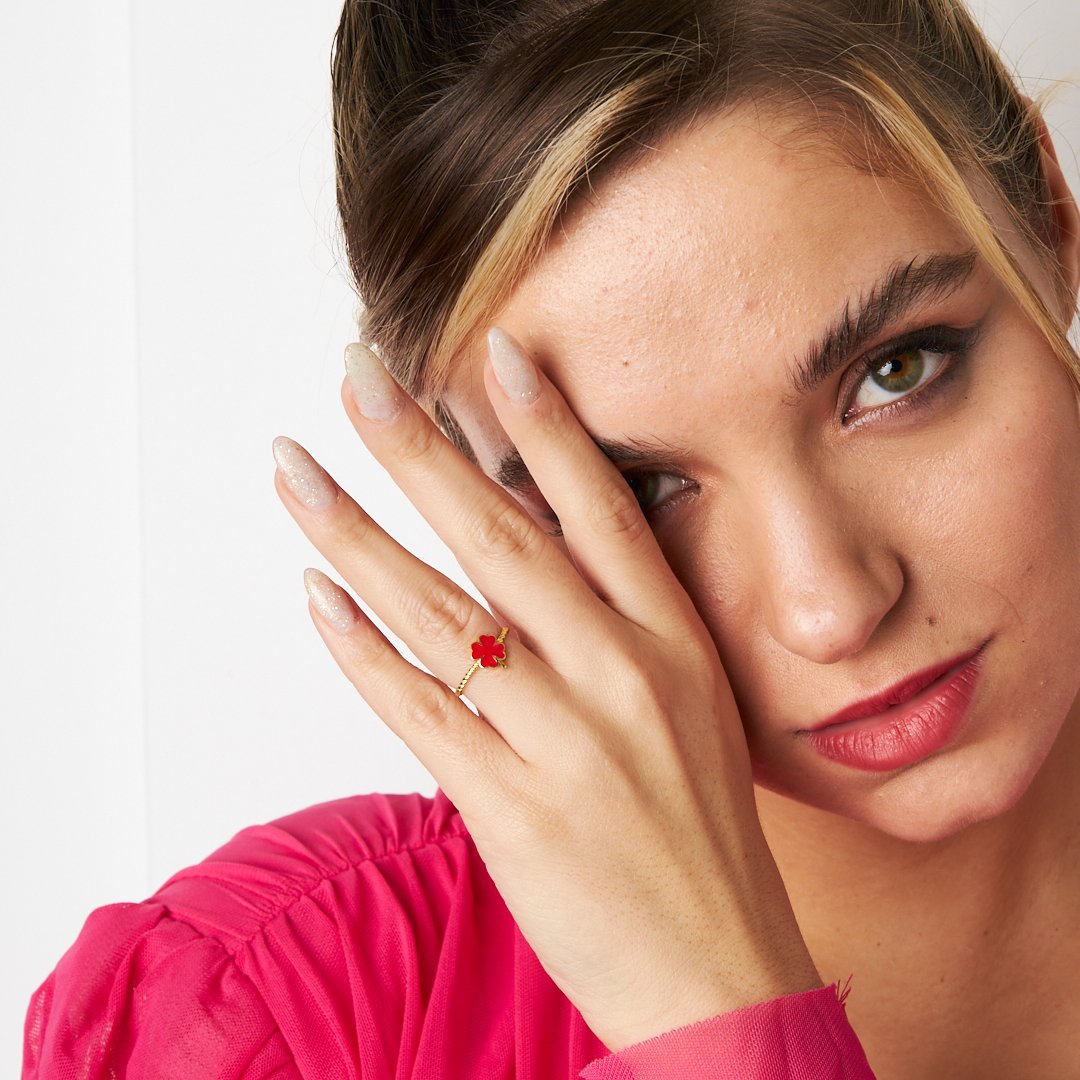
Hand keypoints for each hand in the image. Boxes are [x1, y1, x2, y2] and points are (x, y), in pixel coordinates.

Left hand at [271, 328, 821, 1050]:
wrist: (722, 968)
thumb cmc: (703, 836)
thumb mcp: (693, 708)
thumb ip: (621, 629)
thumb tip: (535, 551)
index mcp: (675, 645)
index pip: (601, 509)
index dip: (544, 425)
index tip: (492, 350)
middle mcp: (622, 677)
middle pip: (501, 537)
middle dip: (417, 449)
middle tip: (356, 378)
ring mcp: (566, 742)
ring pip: (439, 612)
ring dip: (353, 534)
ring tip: (295, 472)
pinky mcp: (512, 808)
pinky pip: (417, 711)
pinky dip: (359, 650)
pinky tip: (315, 599)